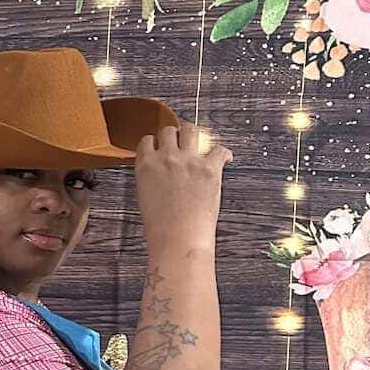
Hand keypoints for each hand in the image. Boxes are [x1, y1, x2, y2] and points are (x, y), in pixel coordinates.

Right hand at [135, 122, 231, 257]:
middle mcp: (166, 157)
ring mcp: (189, 161)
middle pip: (169, 131)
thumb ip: (151, 176)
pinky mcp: (210, 168)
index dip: (155, 142)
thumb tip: (161, 171)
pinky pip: (220, 150)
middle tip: (181, 141)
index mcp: (146, 165)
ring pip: (192, 130)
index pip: (148, 140)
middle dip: (175, 135)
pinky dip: (224, 153)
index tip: (161, 145)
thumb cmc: (160, 225)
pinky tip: (224, 158)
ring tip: (200, 141)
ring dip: (196, 135)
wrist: (178, 238)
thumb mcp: (144, 195)